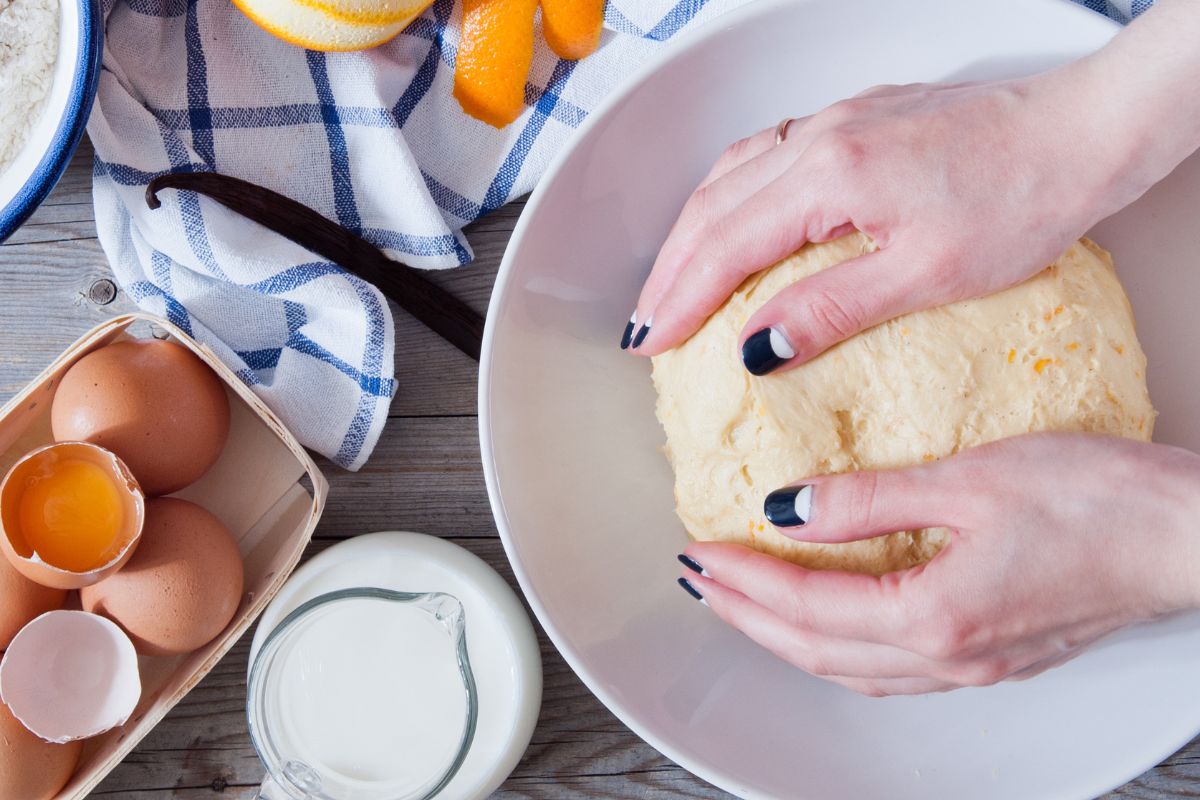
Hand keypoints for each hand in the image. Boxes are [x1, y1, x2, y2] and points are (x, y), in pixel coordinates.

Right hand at [622, 74, 1154, 367]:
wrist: (1080, 133)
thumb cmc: (1023, 198)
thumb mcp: (929, 273)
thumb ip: (833, 307)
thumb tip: (760, 346)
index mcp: (831, 175)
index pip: (726, 245)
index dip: (680, 300)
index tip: (651, 343)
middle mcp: (821, 138)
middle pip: (712, 206)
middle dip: (669, 271)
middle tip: (644, 326)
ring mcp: (835, 122)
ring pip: (731, 174)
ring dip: (691, 230)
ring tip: (672, 280)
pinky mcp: (856, 120)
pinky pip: (764, 152)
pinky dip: (728, 194)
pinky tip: (732, 217)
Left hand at [676, 433, 1199, 695]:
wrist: (1190, 536)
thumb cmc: (1100, 503)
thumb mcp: (970, 480)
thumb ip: (870, 500)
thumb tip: (787, 509)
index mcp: (934, 617)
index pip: (808, 606)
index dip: (744, 582)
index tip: (699, 554)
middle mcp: (947, 656)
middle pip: (817, 649)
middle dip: (748, 616)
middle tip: (700, 581)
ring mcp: (974, 664)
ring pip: (851, 667)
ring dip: (788, 636)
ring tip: (746, 601)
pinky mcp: (996, 653)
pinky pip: (892, 668)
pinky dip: (841, 646)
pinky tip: (831, 622)